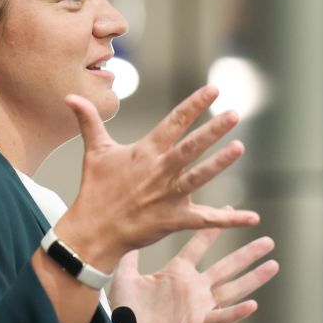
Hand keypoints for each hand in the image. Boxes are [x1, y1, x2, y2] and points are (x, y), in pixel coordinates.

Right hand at [56, 86, 259, 270]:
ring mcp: (168, 196)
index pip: (174, 122)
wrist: (93, 232)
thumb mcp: (95, 152)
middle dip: (212, 131)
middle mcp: (160, 171)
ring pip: (199, 177)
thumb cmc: (95, 190)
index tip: (214, 90)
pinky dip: (229, 219)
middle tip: (233, 115)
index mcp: (146, 152)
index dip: (194, 105)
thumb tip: (71, 97)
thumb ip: (89, 121)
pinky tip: (251, 217)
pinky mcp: (174, 219)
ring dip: (219, 164)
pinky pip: (206, 219)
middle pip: (190, 147)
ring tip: (239, 148)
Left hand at [108, 228, 279, 322]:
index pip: (199, 245)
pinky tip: (253, 304)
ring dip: (253, 278)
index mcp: (176, 273)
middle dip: (247, 253)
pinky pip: (220, 317)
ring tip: (274, 265)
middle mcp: (192, 287)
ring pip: (232, 289)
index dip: (213, 229)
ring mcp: (198, 306)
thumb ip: (129, 257)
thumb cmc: (124, 312)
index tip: (228, 211)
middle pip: (226, 266)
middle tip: (269, 240)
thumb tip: (128, 234)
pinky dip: (236, 312)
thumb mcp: (125, 278)